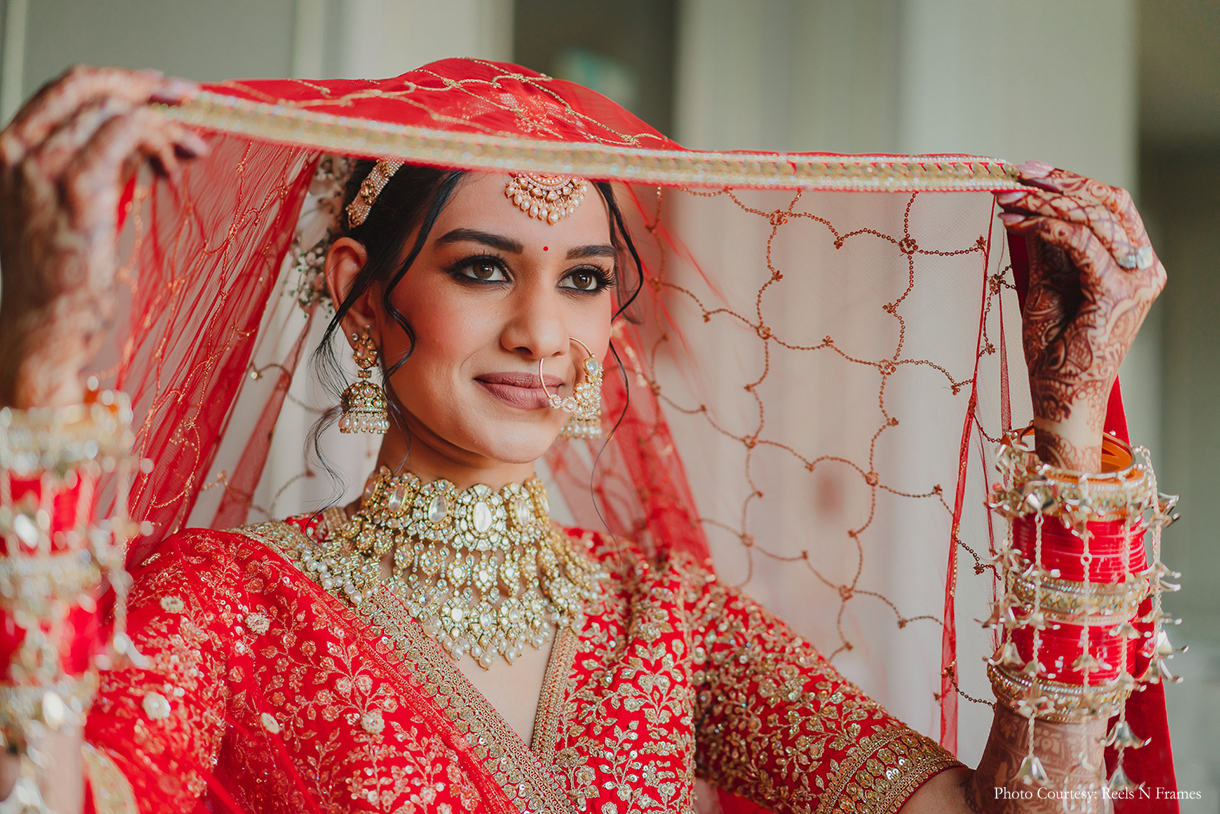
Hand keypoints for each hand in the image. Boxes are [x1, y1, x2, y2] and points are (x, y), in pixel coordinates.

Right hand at [0, 65, 207, 408]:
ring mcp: (43, 168)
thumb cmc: (61, 285)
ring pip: (111, 107)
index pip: (61, 92)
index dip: (114, 81)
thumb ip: (93, 173)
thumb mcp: (69, 214)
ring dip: (162, 121)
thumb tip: (136, 149)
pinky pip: (125, 132)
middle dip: (142, 84)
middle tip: (185, 96)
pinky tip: (175, 164)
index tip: (155, 89)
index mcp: (9, 154)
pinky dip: (159, 138)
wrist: (44, 328)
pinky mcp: (78, 188)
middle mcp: (18, 153)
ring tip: (191, 149)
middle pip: (84, 85)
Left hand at [995, 162, 1164, 470]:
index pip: (1110, 205)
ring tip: (1008, 201)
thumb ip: (1048, 248)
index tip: (1027, 174)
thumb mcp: (1047, 286)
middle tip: (1015, 178)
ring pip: (1094, 218)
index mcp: (1132, 263)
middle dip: (1058, 184)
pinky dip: (1047, 228)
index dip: (1071, 182)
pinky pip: (1082, 245)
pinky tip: (1019, 224)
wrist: (1061, 396)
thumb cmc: (1056, 350)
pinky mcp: (1116, 294)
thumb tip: (1027, 205)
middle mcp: (1143, 267)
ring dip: (1045, 204)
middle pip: (1107, 203)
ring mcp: (1136, 280)